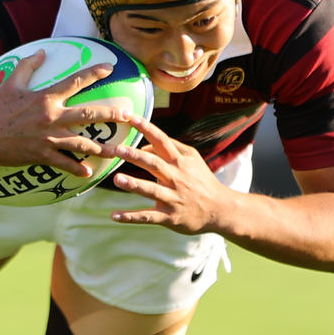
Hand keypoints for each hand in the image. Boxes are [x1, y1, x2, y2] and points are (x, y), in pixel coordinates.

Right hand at [0, 51, 134, 177]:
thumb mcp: (10, 84)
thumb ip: (27, 66)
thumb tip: (41, 51)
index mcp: (45, 98)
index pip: (74, 81)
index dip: (93, 73)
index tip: (110, 67)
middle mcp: (51, 117)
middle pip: (88, 114)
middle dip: (111, 114)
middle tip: (128, 115)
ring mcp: (48, 138)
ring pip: (82, 144)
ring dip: (102, 148)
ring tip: (118, 151)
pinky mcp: (41, 155)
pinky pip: (64, 164)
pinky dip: (77, 169)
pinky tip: (88, 173)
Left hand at [106, 116, 235, 235]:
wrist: (219, 209)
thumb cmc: (202, 180)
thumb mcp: (193, 159)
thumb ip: (172, 147)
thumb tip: (145, 143)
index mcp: (180, 162)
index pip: (162, 141)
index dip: (147, 128)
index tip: (130, 117)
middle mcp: (176, 178)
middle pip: (154, 164)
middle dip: (136, 156)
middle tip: (117, 149)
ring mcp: (173, 198)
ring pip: (151, 190)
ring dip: (133, 184)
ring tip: (116, 179)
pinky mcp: (169, 217)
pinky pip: (148, 216)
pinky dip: (131, 217)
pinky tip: (114, 215)